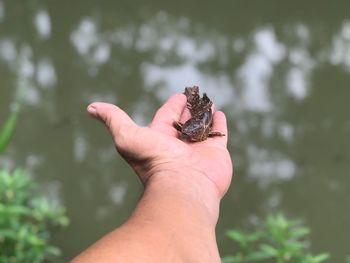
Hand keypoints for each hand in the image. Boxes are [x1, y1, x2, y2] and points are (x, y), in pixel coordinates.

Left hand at [87, 93, 232, 197]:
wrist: (183, 186)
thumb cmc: (153, 161)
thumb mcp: (126, 137)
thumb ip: (113, 119)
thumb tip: (91, 107)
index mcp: (160, 139)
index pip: (167, 116)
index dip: (173, 106)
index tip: (180, 96)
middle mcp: (179, 144)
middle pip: (184, 121)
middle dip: (189, 110)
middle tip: (195, 97)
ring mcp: (198, 149)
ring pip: (202, 126)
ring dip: (204, 114)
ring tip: (209, 102)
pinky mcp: (216, 152)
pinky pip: (218, 133)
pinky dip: (219, 124)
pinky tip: (219, 114)